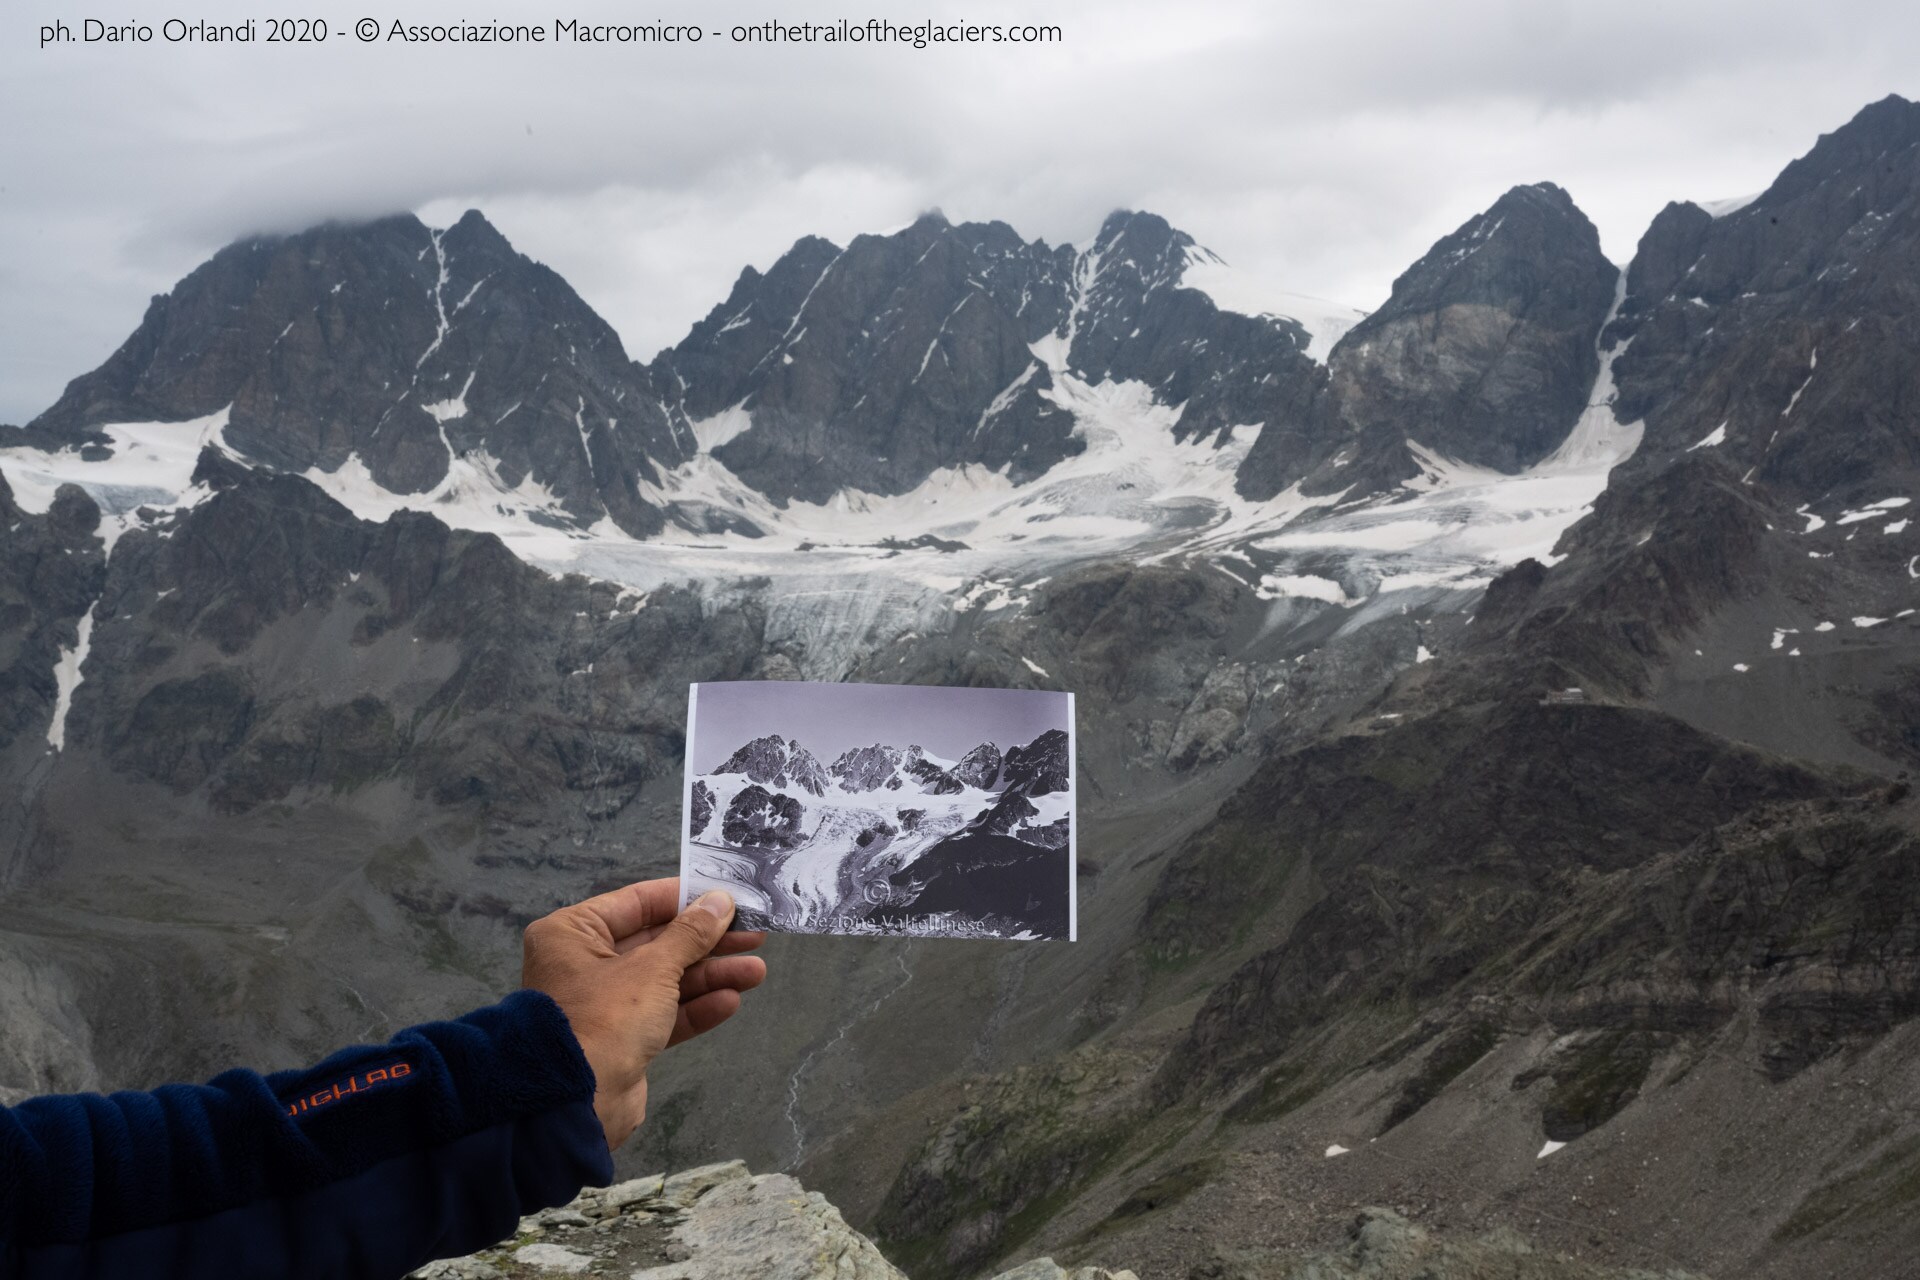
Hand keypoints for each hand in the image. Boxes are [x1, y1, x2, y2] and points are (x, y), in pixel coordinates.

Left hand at [522, 877, 766, 1148]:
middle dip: (708, 943)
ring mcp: (603, 1003)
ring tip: (756, 972)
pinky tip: (730, 1001)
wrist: (577, 1104)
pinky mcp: (620, 1039)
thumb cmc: (607, 1017)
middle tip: (754, 936)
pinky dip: (694, 1007)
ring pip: (665, 980)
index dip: (688, 899)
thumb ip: (691, 933)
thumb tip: (721, 900)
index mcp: (575, 933)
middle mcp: (584, 962)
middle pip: (657, 942)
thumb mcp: (654, 967)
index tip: (730, 897)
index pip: (639, 902)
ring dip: (710, 976)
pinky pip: (662, 1014)